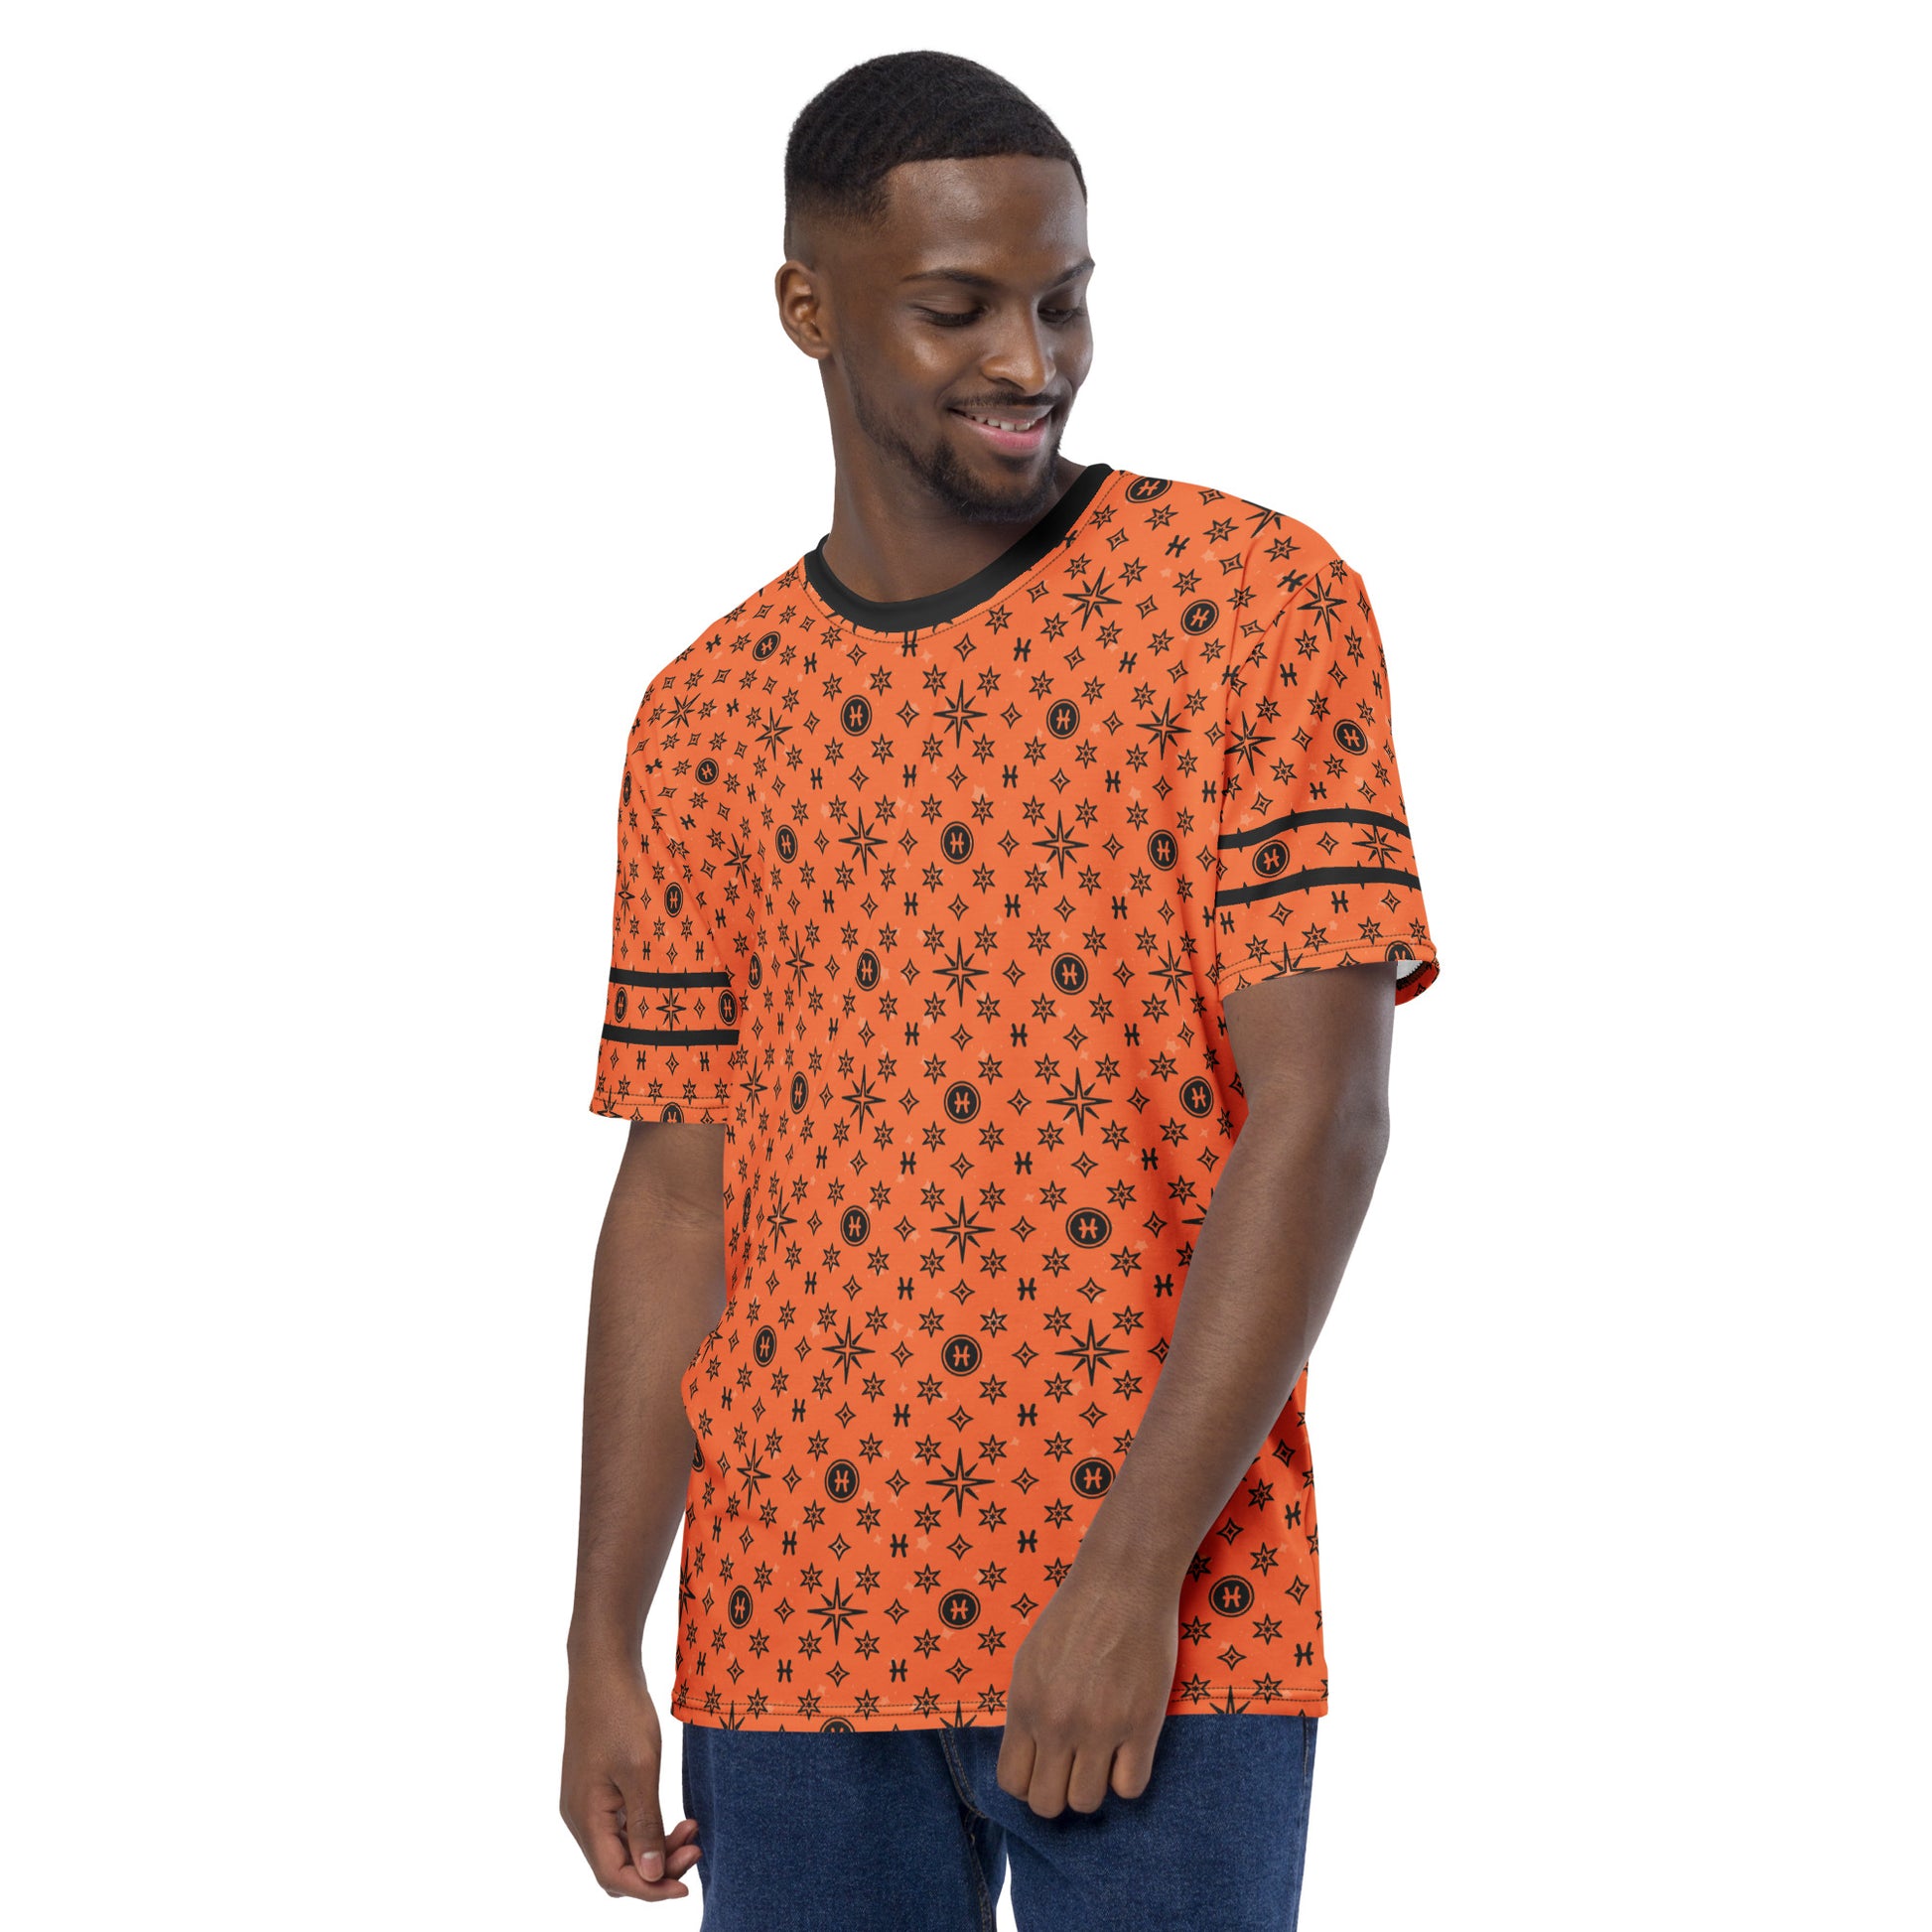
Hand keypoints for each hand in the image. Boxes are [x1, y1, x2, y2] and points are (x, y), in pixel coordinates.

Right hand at [560, 1657, 700, 1899]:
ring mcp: (587, 1801)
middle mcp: (580, 1816)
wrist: (604, 1667)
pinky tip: (676, 1817)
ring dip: (656, 1847)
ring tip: (693, 1828)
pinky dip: (649, 1828)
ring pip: (622, 1846)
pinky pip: (622, 1825)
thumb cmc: (621, 1713)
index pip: (614, 1876)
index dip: (651, 1889)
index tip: (687, 1885)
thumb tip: (650, 1876)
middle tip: (697, 1845)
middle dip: (658, 1867)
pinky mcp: (597, 1787)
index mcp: (586, 1817)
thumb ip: (646, 1825)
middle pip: (618, 1866)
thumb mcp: (641, 1770)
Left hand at [995, 1556, 1180, 1817]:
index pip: (1012, 1782)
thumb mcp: (1029, 1660)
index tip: (1045, 1769)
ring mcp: (1100, 1726)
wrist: (1122, 1582)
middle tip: (1073, 1768)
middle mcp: (1056, 1722)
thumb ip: (1025, 1710)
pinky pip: (1131, 1788)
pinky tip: (1129, 1750)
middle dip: (1059, 1793)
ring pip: (1087, 1802)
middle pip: (1047, 1803)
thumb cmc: (1075, 1615)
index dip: (1029, 1784)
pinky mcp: (1141, 1724)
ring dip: (1094, 1786)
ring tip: (1102, 1756)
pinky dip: (1128, 1777)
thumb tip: (1029, 1755)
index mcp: (1025, 1704)